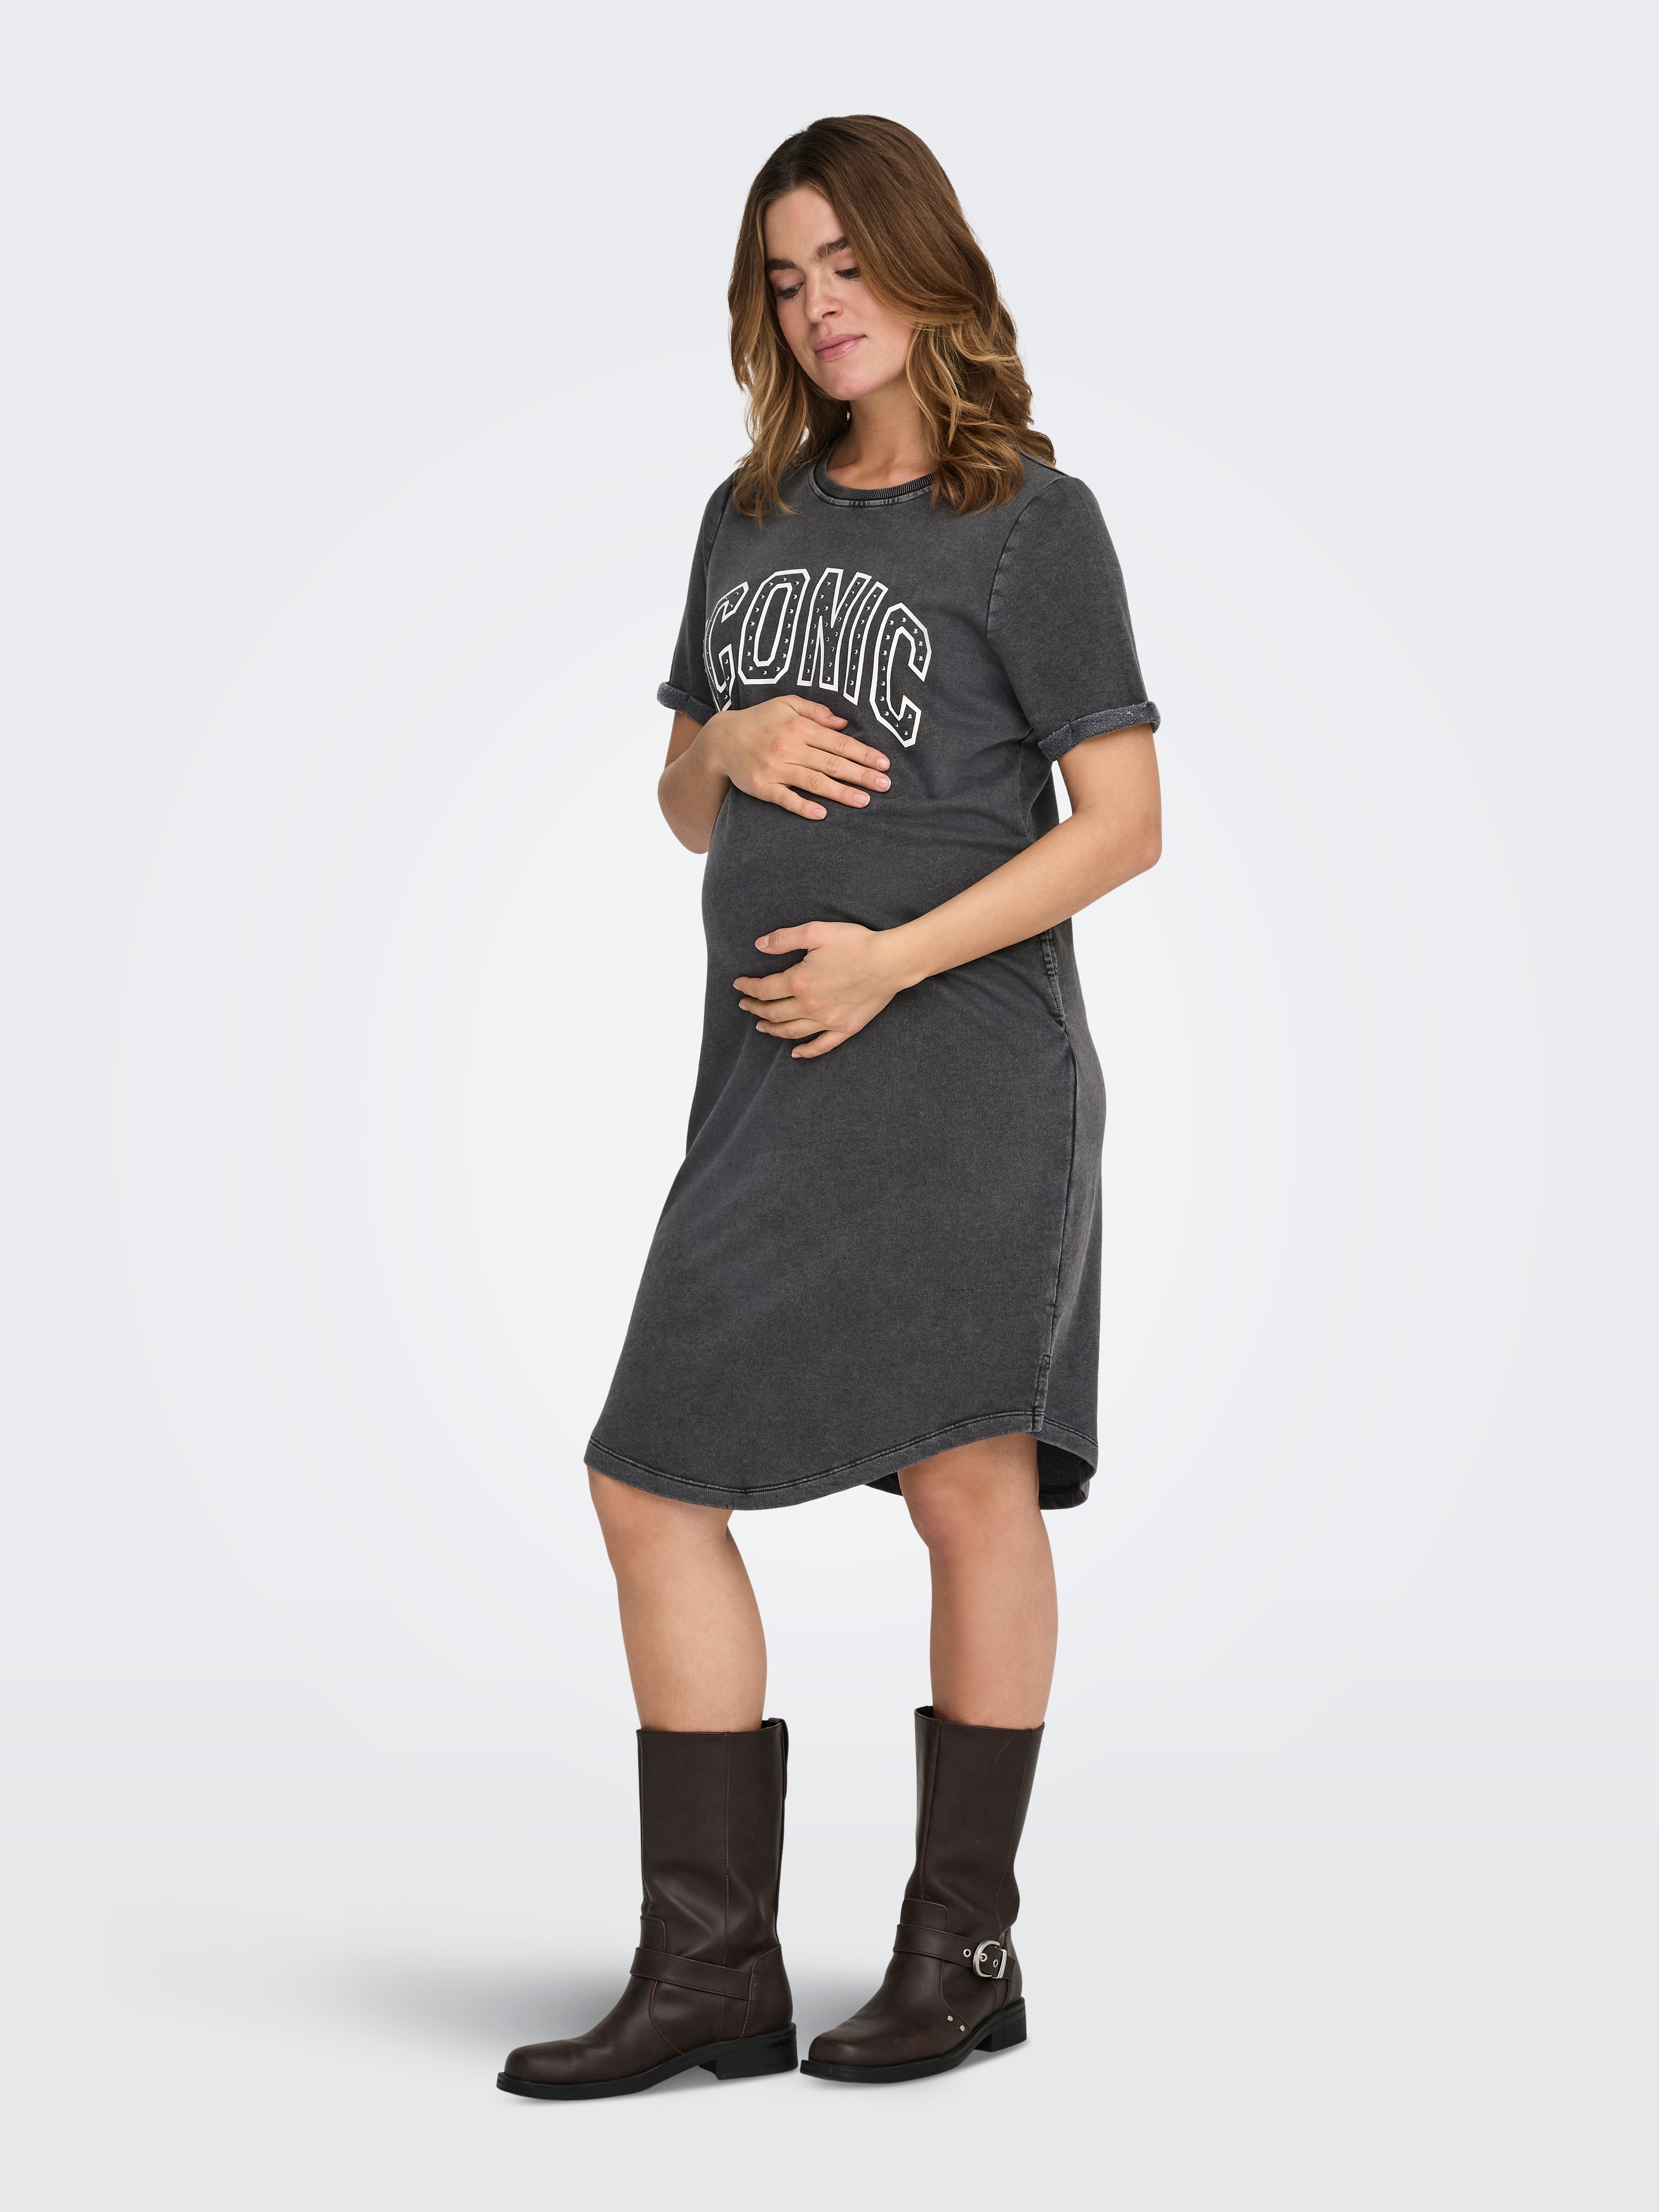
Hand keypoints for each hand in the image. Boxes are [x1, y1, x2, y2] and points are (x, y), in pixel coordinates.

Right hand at [703, 696, 890, 820]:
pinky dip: (803, 807)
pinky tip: (822, 815)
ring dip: (841, 792)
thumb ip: (816, 711)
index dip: (863, 754)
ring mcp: (775, 769)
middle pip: (832, 763)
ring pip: (814, 782)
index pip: (839, 743)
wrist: (720, 739)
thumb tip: (844, 723)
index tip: (884, 764)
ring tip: (864, 801)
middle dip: (861, 775)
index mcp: (799, 726)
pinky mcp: (762, 787)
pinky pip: (786, 799)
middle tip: (885, 785)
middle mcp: (789, 747)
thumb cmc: (759, 720)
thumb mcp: (786, 704)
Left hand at [734, 921, 917, 1059]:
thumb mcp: (816, 931)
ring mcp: (827, 1021)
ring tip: (761, 1027)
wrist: (891, 961)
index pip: (764, 989)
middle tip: (745, 1005)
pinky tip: (795, 1053)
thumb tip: (759, 945)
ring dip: (772, 1030)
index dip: (748, 987)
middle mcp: (810, 1006)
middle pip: (773, 1012)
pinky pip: (821, 1045)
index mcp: (799, 982)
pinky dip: (806, 1051)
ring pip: (792, 1031)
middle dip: (755, 1008)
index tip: (739, 985)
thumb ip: (784, 939)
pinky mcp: (845, 1028)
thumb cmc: (856, 943)